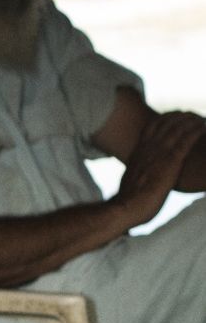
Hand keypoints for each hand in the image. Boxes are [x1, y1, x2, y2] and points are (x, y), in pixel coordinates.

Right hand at [113, 111, 204, 225]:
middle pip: (165, 124)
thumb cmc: (128, 202)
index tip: (172, 117)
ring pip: (177, 129)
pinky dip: (196, 131)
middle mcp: (148, 150)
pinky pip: (186, 140)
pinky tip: (204, 127)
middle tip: (190, 114)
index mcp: (138, 154)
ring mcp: (159, 155)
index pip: (150, 129)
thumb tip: (136, 179)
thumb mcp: (129, 183)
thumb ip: (136, 175)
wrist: (126, 208)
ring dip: (190, 121)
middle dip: (179, 117)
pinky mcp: (171, 162)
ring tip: (200, 119)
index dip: (163, 120)